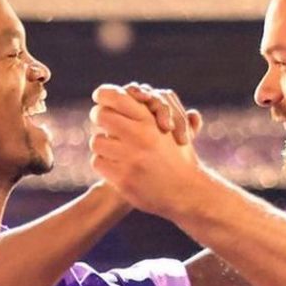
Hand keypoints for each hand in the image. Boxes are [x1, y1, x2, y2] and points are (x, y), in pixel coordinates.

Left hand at [89, 84, 206, 217]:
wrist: (187, 192)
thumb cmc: (180, 159)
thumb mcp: (176, 129)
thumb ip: (159, 111)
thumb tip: (144, 93)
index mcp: (151, 121)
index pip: (116, 97)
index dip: (103, 95)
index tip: (99, 99)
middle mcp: (140, 136)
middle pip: (101, 115)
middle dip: (100, 117)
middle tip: (102, 122)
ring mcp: (131, 158)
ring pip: (97, 141)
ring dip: (103, 145)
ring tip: (113, 149)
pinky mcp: (123, 178)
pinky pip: (98, 162)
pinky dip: (105, 164)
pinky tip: (115, 166)